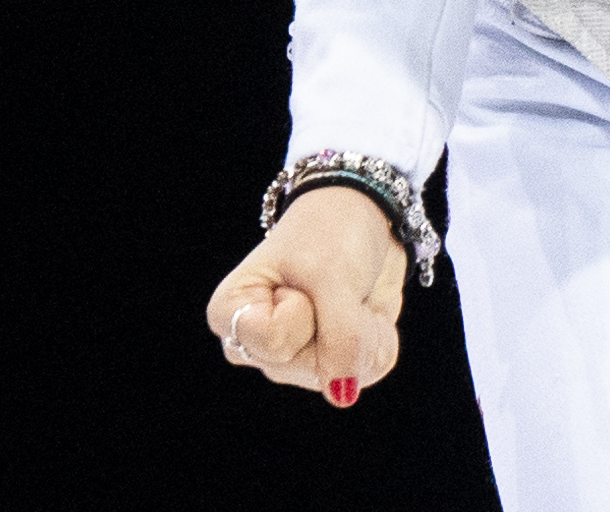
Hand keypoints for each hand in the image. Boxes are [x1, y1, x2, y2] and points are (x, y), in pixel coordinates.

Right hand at [205, 184, 408, 407]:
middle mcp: (255, 347)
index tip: (299, 280)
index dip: (303, 309)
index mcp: (232, 315)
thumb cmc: (329, 233)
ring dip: (363, 331)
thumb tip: (343, 393)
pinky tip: (364, 311)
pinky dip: (377, 339)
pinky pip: (365, 373)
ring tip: (348, 295)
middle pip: (310, 367)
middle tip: (328, 284)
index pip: (276, 342)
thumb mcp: (334, 275)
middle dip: (338, 322)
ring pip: (342, 377)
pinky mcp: (327, 364)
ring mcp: (291, 361)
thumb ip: (340, 338)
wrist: (363, 216)